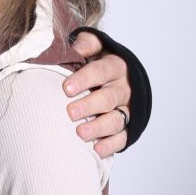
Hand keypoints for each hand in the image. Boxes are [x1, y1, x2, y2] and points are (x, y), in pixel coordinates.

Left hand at [64, 30, 131, 159]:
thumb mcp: (96, 48)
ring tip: (81, 133)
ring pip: (116, 119)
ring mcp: (128, 109)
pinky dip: (111, 144)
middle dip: (89, 105)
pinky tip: (97, 150)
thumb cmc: (98, 63)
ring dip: (99, 127)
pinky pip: (122, 137)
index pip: (102, 71)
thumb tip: (76, 48)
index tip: (67, 88)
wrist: (120, 79)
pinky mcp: (128, 126)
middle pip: (108, 98)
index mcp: (116, 67)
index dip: (85, 79)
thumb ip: (87, 44)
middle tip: (71, 112)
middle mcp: (124, 88)